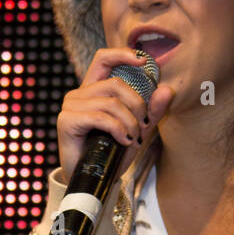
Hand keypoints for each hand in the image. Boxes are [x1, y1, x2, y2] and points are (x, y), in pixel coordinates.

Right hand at [56, 45, 175, 180]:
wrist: (94, 180)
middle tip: (143, 127)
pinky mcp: (66, 121)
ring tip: (133, 138)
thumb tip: (167, 89)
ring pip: (111, 102)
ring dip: (129, 122)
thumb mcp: (137, 129)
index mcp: (93, 89)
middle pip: (115, 84)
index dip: (122, 54)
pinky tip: (123, 141)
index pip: (103, 59)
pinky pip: (100, 117)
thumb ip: (151, 111)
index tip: (143, 61)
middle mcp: (79, 94)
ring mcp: (71, 107)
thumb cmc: (111, 153)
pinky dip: (117, 129)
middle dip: (137, 105)